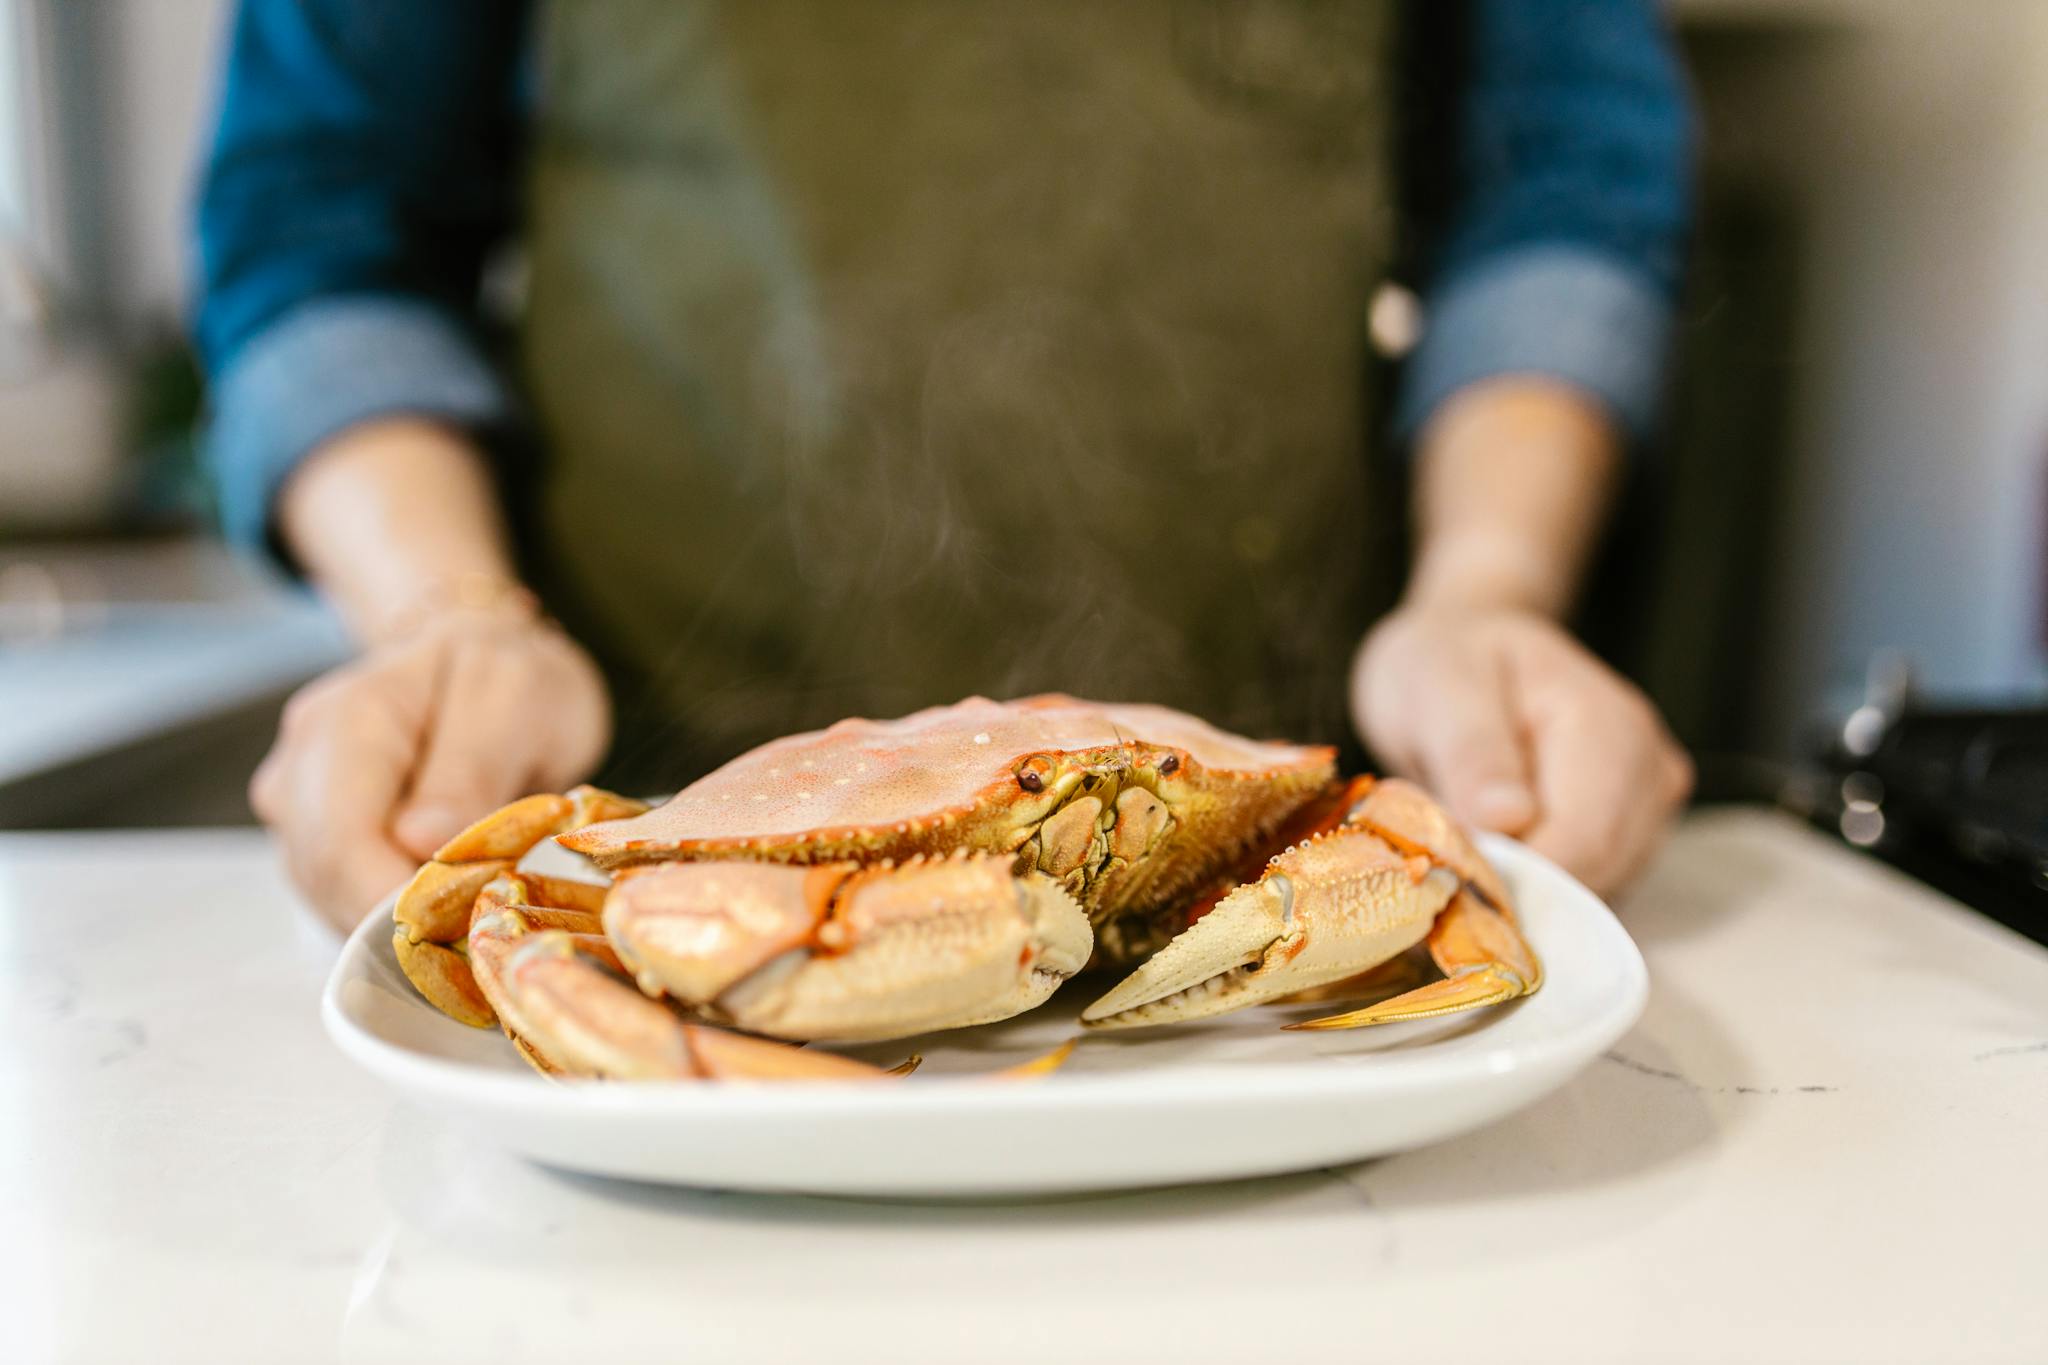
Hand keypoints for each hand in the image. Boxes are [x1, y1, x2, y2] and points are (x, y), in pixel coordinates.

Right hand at [250, 615, 611, 931]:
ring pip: (329, 898)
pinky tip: (445, 902)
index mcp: (344, 722)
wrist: (484, 656)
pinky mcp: (317, 838)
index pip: (339, 840)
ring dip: (398, 919)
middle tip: (483, 924)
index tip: (461, 932)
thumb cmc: (505, 675)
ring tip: (474, 907)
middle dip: (400, 917)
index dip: (390, 903)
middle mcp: (300, 767)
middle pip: (326, 878)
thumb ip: (470, 767)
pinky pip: (343, 897)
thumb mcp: (514, 700)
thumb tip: (419, 843)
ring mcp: (299, 806)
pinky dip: (392, 913)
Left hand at [1351, 603, 1692, 896]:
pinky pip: (1593, 888)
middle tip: (1447, 858)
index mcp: (1606, 724)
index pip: (1584, 840)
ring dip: (1531, 888)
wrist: (1467, 649)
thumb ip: (1472, 751)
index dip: (1517, 876)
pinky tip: (1500, 851)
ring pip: (1599, 891)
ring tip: (1471, 841)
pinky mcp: (1632, 832)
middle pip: (1599, 873)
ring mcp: (1648, 803)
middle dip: (1520, 886)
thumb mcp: (1438, 688)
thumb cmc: (1447, 663)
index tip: (1450, 875)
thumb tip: (1509, 819)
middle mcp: (1648, 767)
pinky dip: (1543, 887)